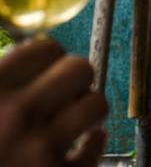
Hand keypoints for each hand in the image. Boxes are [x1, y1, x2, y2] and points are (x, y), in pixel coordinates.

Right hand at [0, 38, 108, 166]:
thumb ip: (0, 77)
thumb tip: (29, 45)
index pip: (46, 47)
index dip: (47, 56)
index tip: (43, 67)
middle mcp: (16, 117)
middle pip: (79, 69)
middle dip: (73, 78)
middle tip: (61, 90)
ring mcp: (39, 150)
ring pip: (95, 104)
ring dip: (85, 109)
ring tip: (71, 116)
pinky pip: (96, 146)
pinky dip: (93, 143)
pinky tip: (81, 142)